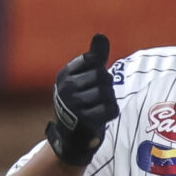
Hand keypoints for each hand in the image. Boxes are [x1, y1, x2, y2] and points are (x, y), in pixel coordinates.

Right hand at [45, 33, 118, 166]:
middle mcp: (66, 88)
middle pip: (103, 76)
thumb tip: (101, 35)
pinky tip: (101, 117)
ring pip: (108, 92)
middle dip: (105, 88)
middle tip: (94, 100)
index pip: (94, 60)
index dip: (98, 73)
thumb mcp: (84, 78)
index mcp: (64, 75)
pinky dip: (111, 113)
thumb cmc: (81, 103)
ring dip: (108, 101)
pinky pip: (111, 108)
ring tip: (96, 109)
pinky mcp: (85, 121)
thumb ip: (94, 58)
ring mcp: (74, 105)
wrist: (71, 139)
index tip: (89, 85)